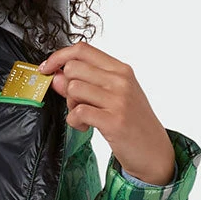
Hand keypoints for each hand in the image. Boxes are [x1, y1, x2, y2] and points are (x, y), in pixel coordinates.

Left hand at [39, 44, 175, 185]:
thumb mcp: (112, 96)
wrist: (154, 150)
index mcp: (121, 69)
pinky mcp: (114, 121)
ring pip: (73, 88)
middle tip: (76, 103)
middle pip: (73, 68)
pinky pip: (78, 112)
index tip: (46, 69)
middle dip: (66, 86)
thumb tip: (56, 75)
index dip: (58, 57)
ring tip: (84, 116)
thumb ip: (85, 84)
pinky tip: (85, 126)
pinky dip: (74, 121)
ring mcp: (119, 100)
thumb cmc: (132, 122)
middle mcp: (121, 81)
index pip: (82, 49)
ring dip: (71, 105)